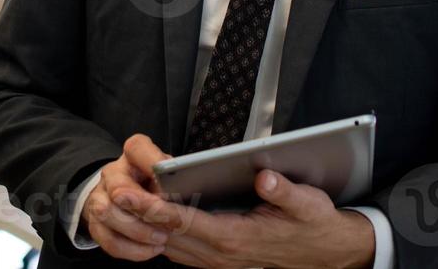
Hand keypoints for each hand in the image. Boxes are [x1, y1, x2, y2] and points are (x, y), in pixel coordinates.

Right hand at [80, 134, 173, 260]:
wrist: (128, 195)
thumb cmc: (154, 183)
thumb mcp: (166, 174)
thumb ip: (171, 180)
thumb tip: (176, 195)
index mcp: (133, 155)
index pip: (137, 148)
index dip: (152, 161)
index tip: (170, 174)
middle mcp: (112, 173)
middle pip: (119, 187)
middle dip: (145, 207)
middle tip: (168, 220)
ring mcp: (99, 198)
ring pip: (108, 214)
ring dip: (138, 231)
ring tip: (162, 239)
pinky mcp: (96, 224)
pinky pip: (108, 240)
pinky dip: (132, 249)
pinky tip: (152, 250)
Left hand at [125, 168, 375, 268]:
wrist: (327, 254)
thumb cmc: (315, 224)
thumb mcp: (308, 203)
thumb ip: (284, 191)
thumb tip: (264, 177)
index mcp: (238, 239)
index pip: (187, 223)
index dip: (156, 209)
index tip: (132, 194)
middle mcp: (222, 255)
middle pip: (168, 237)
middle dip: (136, 217)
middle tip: (109, 195)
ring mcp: (218, 262)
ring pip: (169, 248)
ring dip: (141, 229)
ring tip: (116, 206)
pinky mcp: (218, 260)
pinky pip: (180, 252)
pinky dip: (158, 238)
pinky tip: (145, 222)